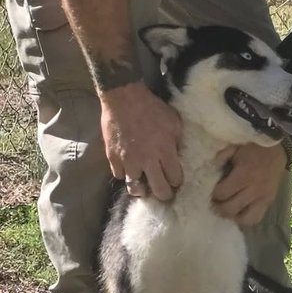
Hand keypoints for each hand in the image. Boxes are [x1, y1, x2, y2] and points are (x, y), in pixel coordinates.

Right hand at [100, 82, 183, 200]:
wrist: (124, 98)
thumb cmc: (151, 107)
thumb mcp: (174, 121)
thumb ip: (177, 141)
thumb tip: (178, 156)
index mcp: (165, 151)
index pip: (175, 179)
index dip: (176, 181)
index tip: (175, 179)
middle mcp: (147, 160)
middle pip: (159, 191)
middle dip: (164, 194)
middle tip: (164, 193)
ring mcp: (129, 161)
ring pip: (135, 188)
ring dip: (142, 189)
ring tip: (144, 186)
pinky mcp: (113, 157)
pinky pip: (119, 175)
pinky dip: (125, 173)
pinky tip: (129, 168)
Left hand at [211, 142, 287, 226]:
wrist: (278, 148)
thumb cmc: (253, 146)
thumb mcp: (235, 146)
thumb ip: (221, 157)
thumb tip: (211, 169)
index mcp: (244, 175)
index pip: (222, 193)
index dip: (213, 194)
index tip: (210, 190)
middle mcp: (254, 189)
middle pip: (230, 209)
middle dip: (219, 207)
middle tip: (215, 201)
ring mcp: (263, 197)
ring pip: (244, 219)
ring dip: (232, 215)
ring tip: (227, 208)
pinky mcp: (269, 201)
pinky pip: (256, 218)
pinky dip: (246, 218)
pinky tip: (239, 211)